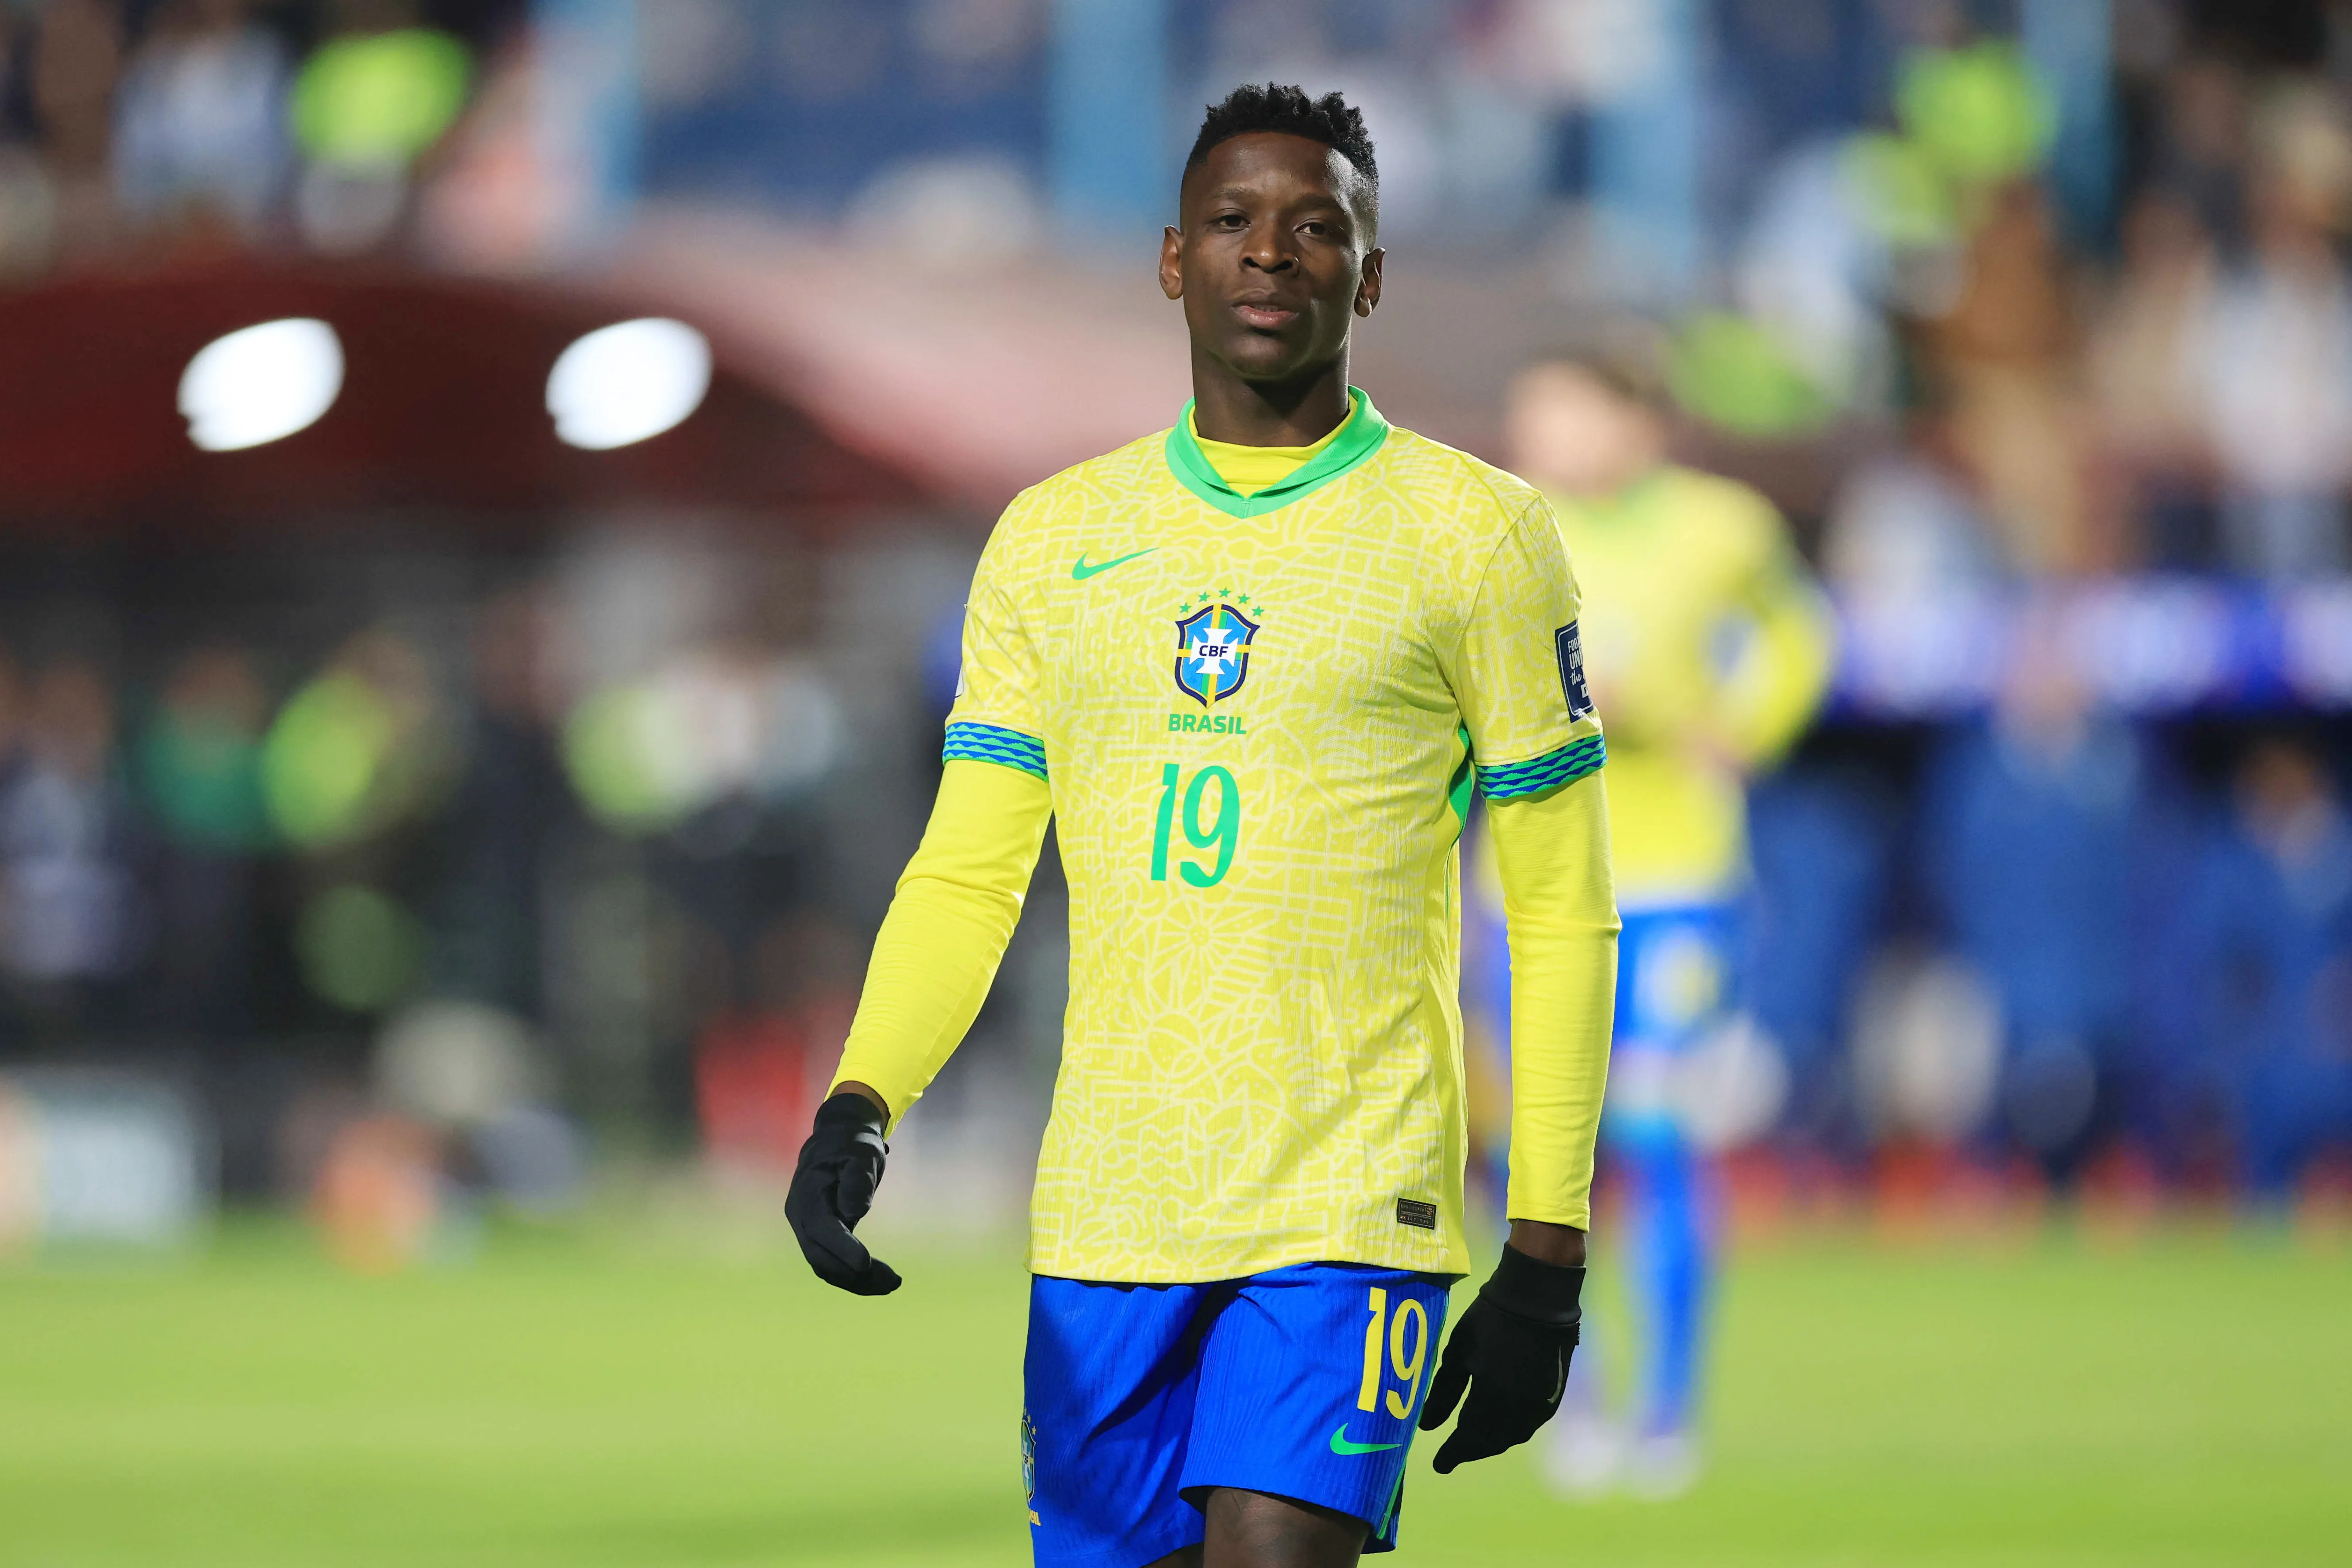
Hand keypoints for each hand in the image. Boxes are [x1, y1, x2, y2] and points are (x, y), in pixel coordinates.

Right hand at [784, 1090, 901, 1295]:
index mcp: (807, 1194)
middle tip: (893, 1282)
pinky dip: (854, 1276)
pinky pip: (832, 1264)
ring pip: (826, 1267)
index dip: (842, 1248)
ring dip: (857, 1281)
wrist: (837, 1140)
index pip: (821, 1228)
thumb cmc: (853, 1145)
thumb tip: (853, 1211)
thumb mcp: (863, 1152)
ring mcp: (806, 1229)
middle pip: (821, 1257)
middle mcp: (800, 1216)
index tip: (866, 1264)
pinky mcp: (819, 1237)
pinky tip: (879, 1280)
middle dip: (854, 1275)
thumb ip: (859, 1178)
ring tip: (892, 1283)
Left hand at [1418, 1244, 1583, 1472]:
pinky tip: (1499, 1427)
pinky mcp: (1552, 1397)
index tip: (1439, 1464)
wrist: (1538, 1299)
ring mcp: (1540, 1406)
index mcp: (1492, 1399)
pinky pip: (1527, 1426)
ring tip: (1472, 1443)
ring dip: (1490, 1443)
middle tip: (1453, 1454)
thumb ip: (1443, 1394)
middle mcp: (1519, 1410)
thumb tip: (1427, 1426)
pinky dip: (1509, 1432)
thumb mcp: (1458, 1354)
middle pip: (1491, 1442)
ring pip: (1511, 1437)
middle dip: (1470, 1450)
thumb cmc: (1490, 1320)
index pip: (1468, 1439)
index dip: (1452, 1454)